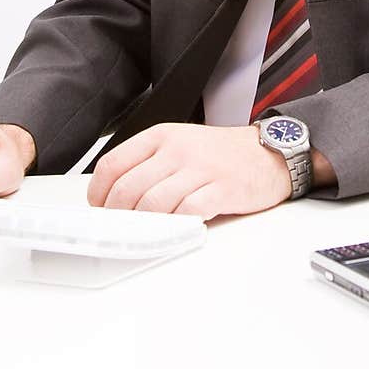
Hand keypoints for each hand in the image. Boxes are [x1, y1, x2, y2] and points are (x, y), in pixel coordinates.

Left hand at [87, 123, 291, 219]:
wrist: (269, 154)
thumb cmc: (221, 154)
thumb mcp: (180, 144)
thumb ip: (149, 163)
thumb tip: (115, 195)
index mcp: (161, 136)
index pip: (114, 163)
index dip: (99, 192)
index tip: (100, 208)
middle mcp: (177, 150)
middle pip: (128, 188)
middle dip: (118, 216)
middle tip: (120, 228)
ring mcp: (200, 169)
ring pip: (153, 203)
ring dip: (144, 225)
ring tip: (146, 232)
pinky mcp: (221, 189)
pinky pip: (187, 212)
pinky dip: (176, 226)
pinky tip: (176, 229)